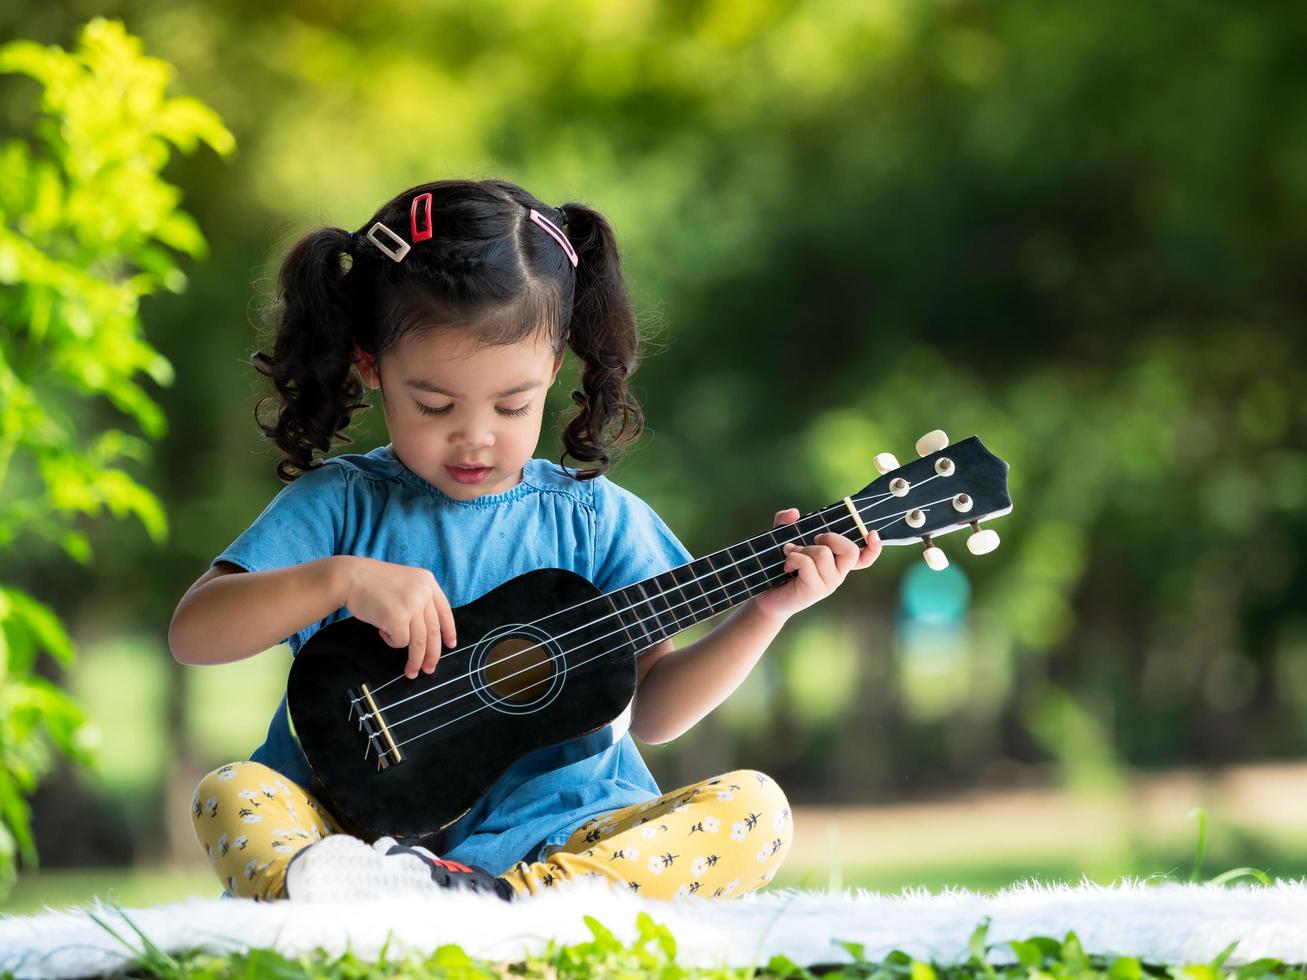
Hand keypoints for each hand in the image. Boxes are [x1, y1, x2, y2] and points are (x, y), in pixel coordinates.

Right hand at [341, 557, 457, 678]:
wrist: (350, 577)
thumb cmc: (372, 583)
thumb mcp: (405, 583)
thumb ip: (418, 599)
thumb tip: (428, 631)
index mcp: (428, 581)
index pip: (445, 611)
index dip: (449, 631)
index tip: (451, 645)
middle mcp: (424, 592)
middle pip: (434, 631)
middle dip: (433, 654)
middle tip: (429, 669)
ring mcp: (412, 605)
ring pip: (420, 641)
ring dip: (415, 660)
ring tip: (410, 671)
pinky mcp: (398, 618)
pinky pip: (400, 641)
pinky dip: (391, 640)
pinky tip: (381, 629)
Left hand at [749, 508, 880, 623]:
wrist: (767, 597)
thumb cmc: (780, 566)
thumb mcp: (782, 537)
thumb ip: (786, 521)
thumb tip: (794, 512)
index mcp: (837, 562)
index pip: (864, 558)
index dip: (873, 548)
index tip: (872, 533)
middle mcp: (837, 573)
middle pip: (850, 550)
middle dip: (830, 537)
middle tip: (813, 540)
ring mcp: (829, 583)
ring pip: (823, 553)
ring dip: (802, 549)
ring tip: (791, 555)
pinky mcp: (815, 590)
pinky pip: (808, 563)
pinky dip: (793, 557)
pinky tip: (787, 565)